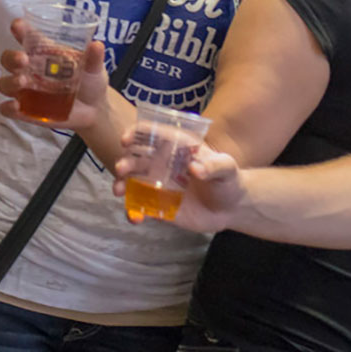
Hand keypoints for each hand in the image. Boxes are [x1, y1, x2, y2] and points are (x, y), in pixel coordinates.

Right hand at [0, 18, 108, 129]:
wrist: (95, 111)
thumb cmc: (90, 82)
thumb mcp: (94, 69)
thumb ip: (93, 58)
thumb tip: (96, 45)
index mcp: (44, 53)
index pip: (27, 37)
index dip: (19, 29)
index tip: (17, 25)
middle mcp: (30, 70)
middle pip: (9, 59)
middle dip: (11, 57)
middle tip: (23, 59)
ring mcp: (26, 91)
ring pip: (4, 83)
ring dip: (9, 81)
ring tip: (23, 82)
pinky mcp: (25, 111)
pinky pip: (7, 109)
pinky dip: (7, 108)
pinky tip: (16, 106)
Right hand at [114, 135, 243, 232]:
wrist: (231, 208)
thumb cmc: (229, 180)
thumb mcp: (227, 169)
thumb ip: (214, 166)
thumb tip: (194, 168)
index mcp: (175, 146)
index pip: (150, 133)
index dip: (135, 133)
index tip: (125, 140)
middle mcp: (162, 163)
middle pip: (136, 157)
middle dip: (124, 161)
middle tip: (121, 169)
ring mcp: (158, 184)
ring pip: (131, 181)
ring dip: (120, 184)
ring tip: (119, 191)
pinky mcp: (158, 205)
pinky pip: (140, 207)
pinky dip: (133, 211)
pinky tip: (135, 218)